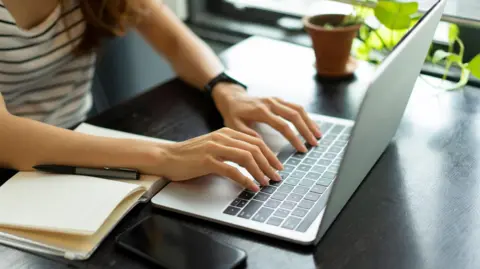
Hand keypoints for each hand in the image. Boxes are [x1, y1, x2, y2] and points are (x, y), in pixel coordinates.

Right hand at [153, 128, 283, 191]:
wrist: (167, 156)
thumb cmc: (190, 155)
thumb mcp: (215, 146)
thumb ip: (232, 149)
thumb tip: (253, 161)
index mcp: (227, 132)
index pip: (256, 141)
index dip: (270, 154)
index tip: (277, 166)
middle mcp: (223, 137)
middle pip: (254, 148)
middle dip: (269, 164)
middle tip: (276, 176)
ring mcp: (215, 148)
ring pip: (246, 157)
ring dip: (260, 172)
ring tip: (266, 182)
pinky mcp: (207, 161)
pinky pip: (232, 170)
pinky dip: (245, 180)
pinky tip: (251, 187)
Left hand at [212, 83, 321, 151]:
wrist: (232, 98)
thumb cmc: (233, 114)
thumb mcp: (235, 127)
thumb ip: (248, 135)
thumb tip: (263, 146)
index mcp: (261, 111)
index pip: (283, 126)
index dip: (294, 138)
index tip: (302, 150)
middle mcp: (271, 103)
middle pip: (295, 115)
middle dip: (307, 130)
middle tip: (315, 143)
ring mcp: (276, 100)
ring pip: (298, 109)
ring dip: (309, 122)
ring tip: (318, 135)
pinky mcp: (278, 100)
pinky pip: (295, 106)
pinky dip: (305, 116)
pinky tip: (310, 126)